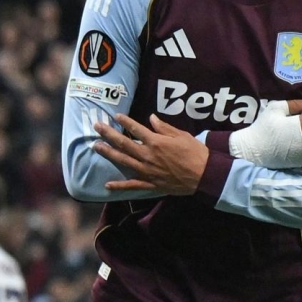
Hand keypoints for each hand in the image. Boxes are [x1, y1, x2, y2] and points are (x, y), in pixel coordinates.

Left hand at [95, 114, 209, 195]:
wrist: (204, 175)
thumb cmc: (195, 153)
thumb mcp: (181, 135)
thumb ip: (164, 128)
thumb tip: (151, 118)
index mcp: (156, 142)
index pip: (135, 129)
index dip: (125, 121)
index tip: (116, 116)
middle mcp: (148, 156)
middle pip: (124, 143)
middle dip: (109, 134)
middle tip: (96, 127)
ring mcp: (147, 171)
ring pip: (123, 161)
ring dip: (109, 154)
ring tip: (96, 147)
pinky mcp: (151, 184)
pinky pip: (132, 185)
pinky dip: (120, 186)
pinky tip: (108, 185)